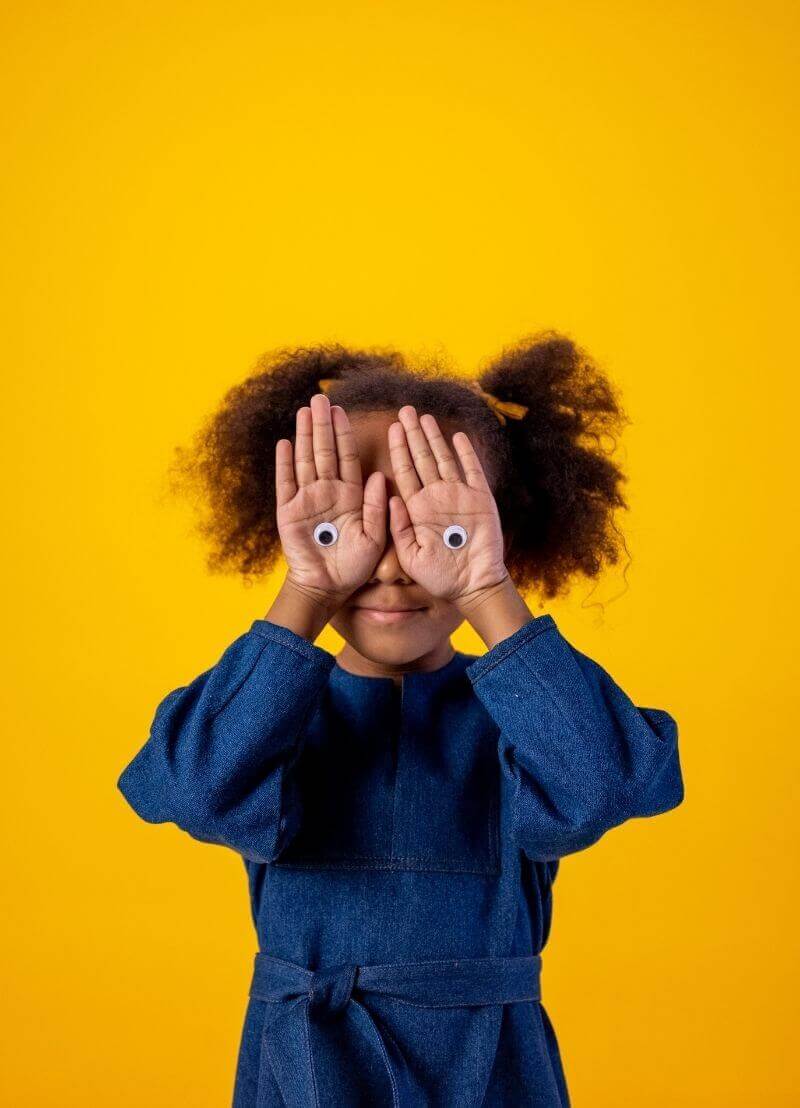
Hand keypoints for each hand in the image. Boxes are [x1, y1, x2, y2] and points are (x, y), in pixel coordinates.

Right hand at [275, 394, 386, 607]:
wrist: (327, 588)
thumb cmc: (354, 567)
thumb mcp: (374, 537)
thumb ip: (377, 507)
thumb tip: (380, 476)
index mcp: (350, 496)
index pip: (347, 457)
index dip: (344, 433)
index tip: (343, 410)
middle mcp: (328, 492)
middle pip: (324, 451)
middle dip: (323, 425)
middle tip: (320, 398)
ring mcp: (306, 500)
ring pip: (305, 460)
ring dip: (305, 436)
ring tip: (304, 411)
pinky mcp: (288, 512)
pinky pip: (286, 483)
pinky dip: (285, 463)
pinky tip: (286, 442)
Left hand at [387, 405, 508, 602]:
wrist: (473, 586)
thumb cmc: (439, 577)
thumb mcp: (411, 556)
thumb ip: (399, 527)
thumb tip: (390, 496)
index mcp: (417, 509)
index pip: (404, 472)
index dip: (399, 450)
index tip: (391, 429)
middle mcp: (436, 498)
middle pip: (422, 459)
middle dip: (413, 435)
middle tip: (405, 410)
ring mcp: (459, 496)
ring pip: (444, 459)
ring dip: (435, 438)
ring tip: (426, 417)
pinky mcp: (480, 499)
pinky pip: (472, 471)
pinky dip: (466, 454)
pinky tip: (458, 437)